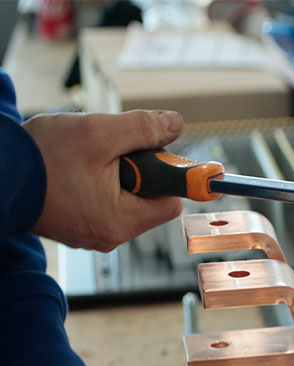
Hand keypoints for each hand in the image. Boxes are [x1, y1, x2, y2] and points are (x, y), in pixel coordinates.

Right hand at [23, 109, 184, 250]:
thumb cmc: (41, 159)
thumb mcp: (97, 133)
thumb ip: (142, 129)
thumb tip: (175, 125)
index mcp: (123, 221)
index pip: (171, 202)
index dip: (166, 174)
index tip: (151, 153)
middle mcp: (111, 236)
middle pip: (148, 201)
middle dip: (137, 171)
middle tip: (111, 151)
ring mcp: (92, 235)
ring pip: (124, 202)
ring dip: (114, 176)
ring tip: (88, 159)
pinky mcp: (76, 229)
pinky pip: (100, 206)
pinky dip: (95, 185)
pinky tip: (75, 170)